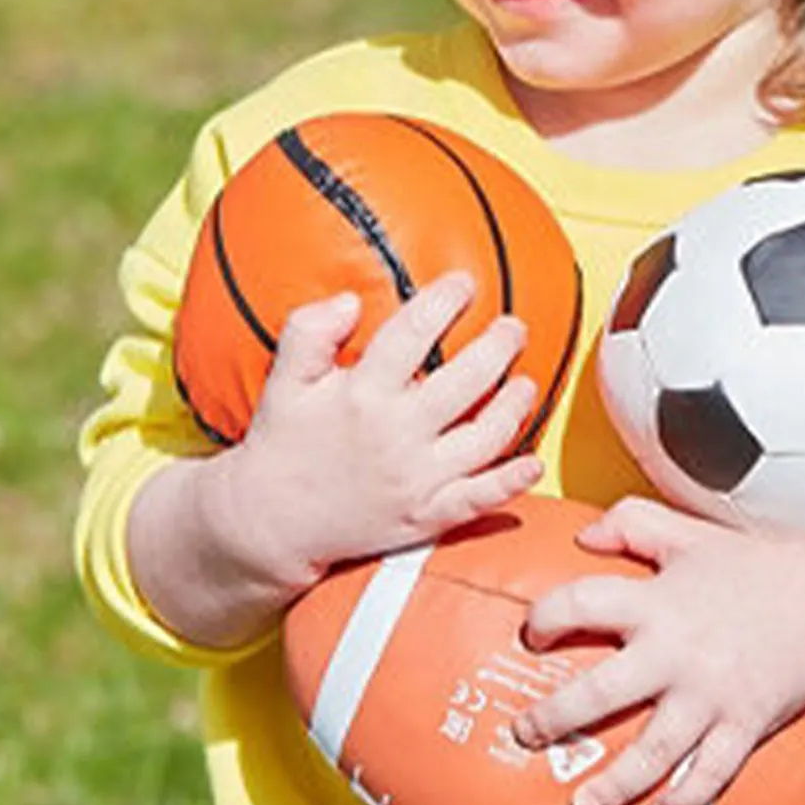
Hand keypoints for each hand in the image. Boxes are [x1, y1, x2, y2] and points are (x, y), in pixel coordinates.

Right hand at [232, 271, 542, 589]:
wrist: (271, 522)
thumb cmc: (281, 443)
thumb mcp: (283, 381)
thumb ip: (309, 332)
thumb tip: (349, 300)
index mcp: (362, 394)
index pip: (412, 335)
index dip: (443, 303)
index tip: (465, 283)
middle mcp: (396, 434)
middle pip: (465, 381)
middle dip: (499, 347)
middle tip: (514, 327)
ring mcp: (416, 479)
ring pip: (484, 437)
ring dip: (514, 406)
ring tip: (525, 383)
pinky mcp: (425, 516)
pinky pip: (478, 500)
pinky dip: (510, 483)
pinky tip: (533, 464)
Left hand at [514, 497, 804, 804]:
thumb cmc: (753, 570)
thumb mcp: (689, 534)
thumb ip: (633, 523)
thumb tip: (584, 537)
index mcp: (657, 602)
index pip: (582, 603)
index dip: (547, 617)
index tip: (532, 635)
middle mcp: (678, 653)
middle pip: (602, 691)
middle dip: (556, 717)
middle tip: (525, 734)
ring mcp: (712, 696)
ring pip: (653, 750)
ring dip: (615, 784)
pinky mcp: (744, 725)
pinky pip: (711, 773)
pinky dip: (686, 797)